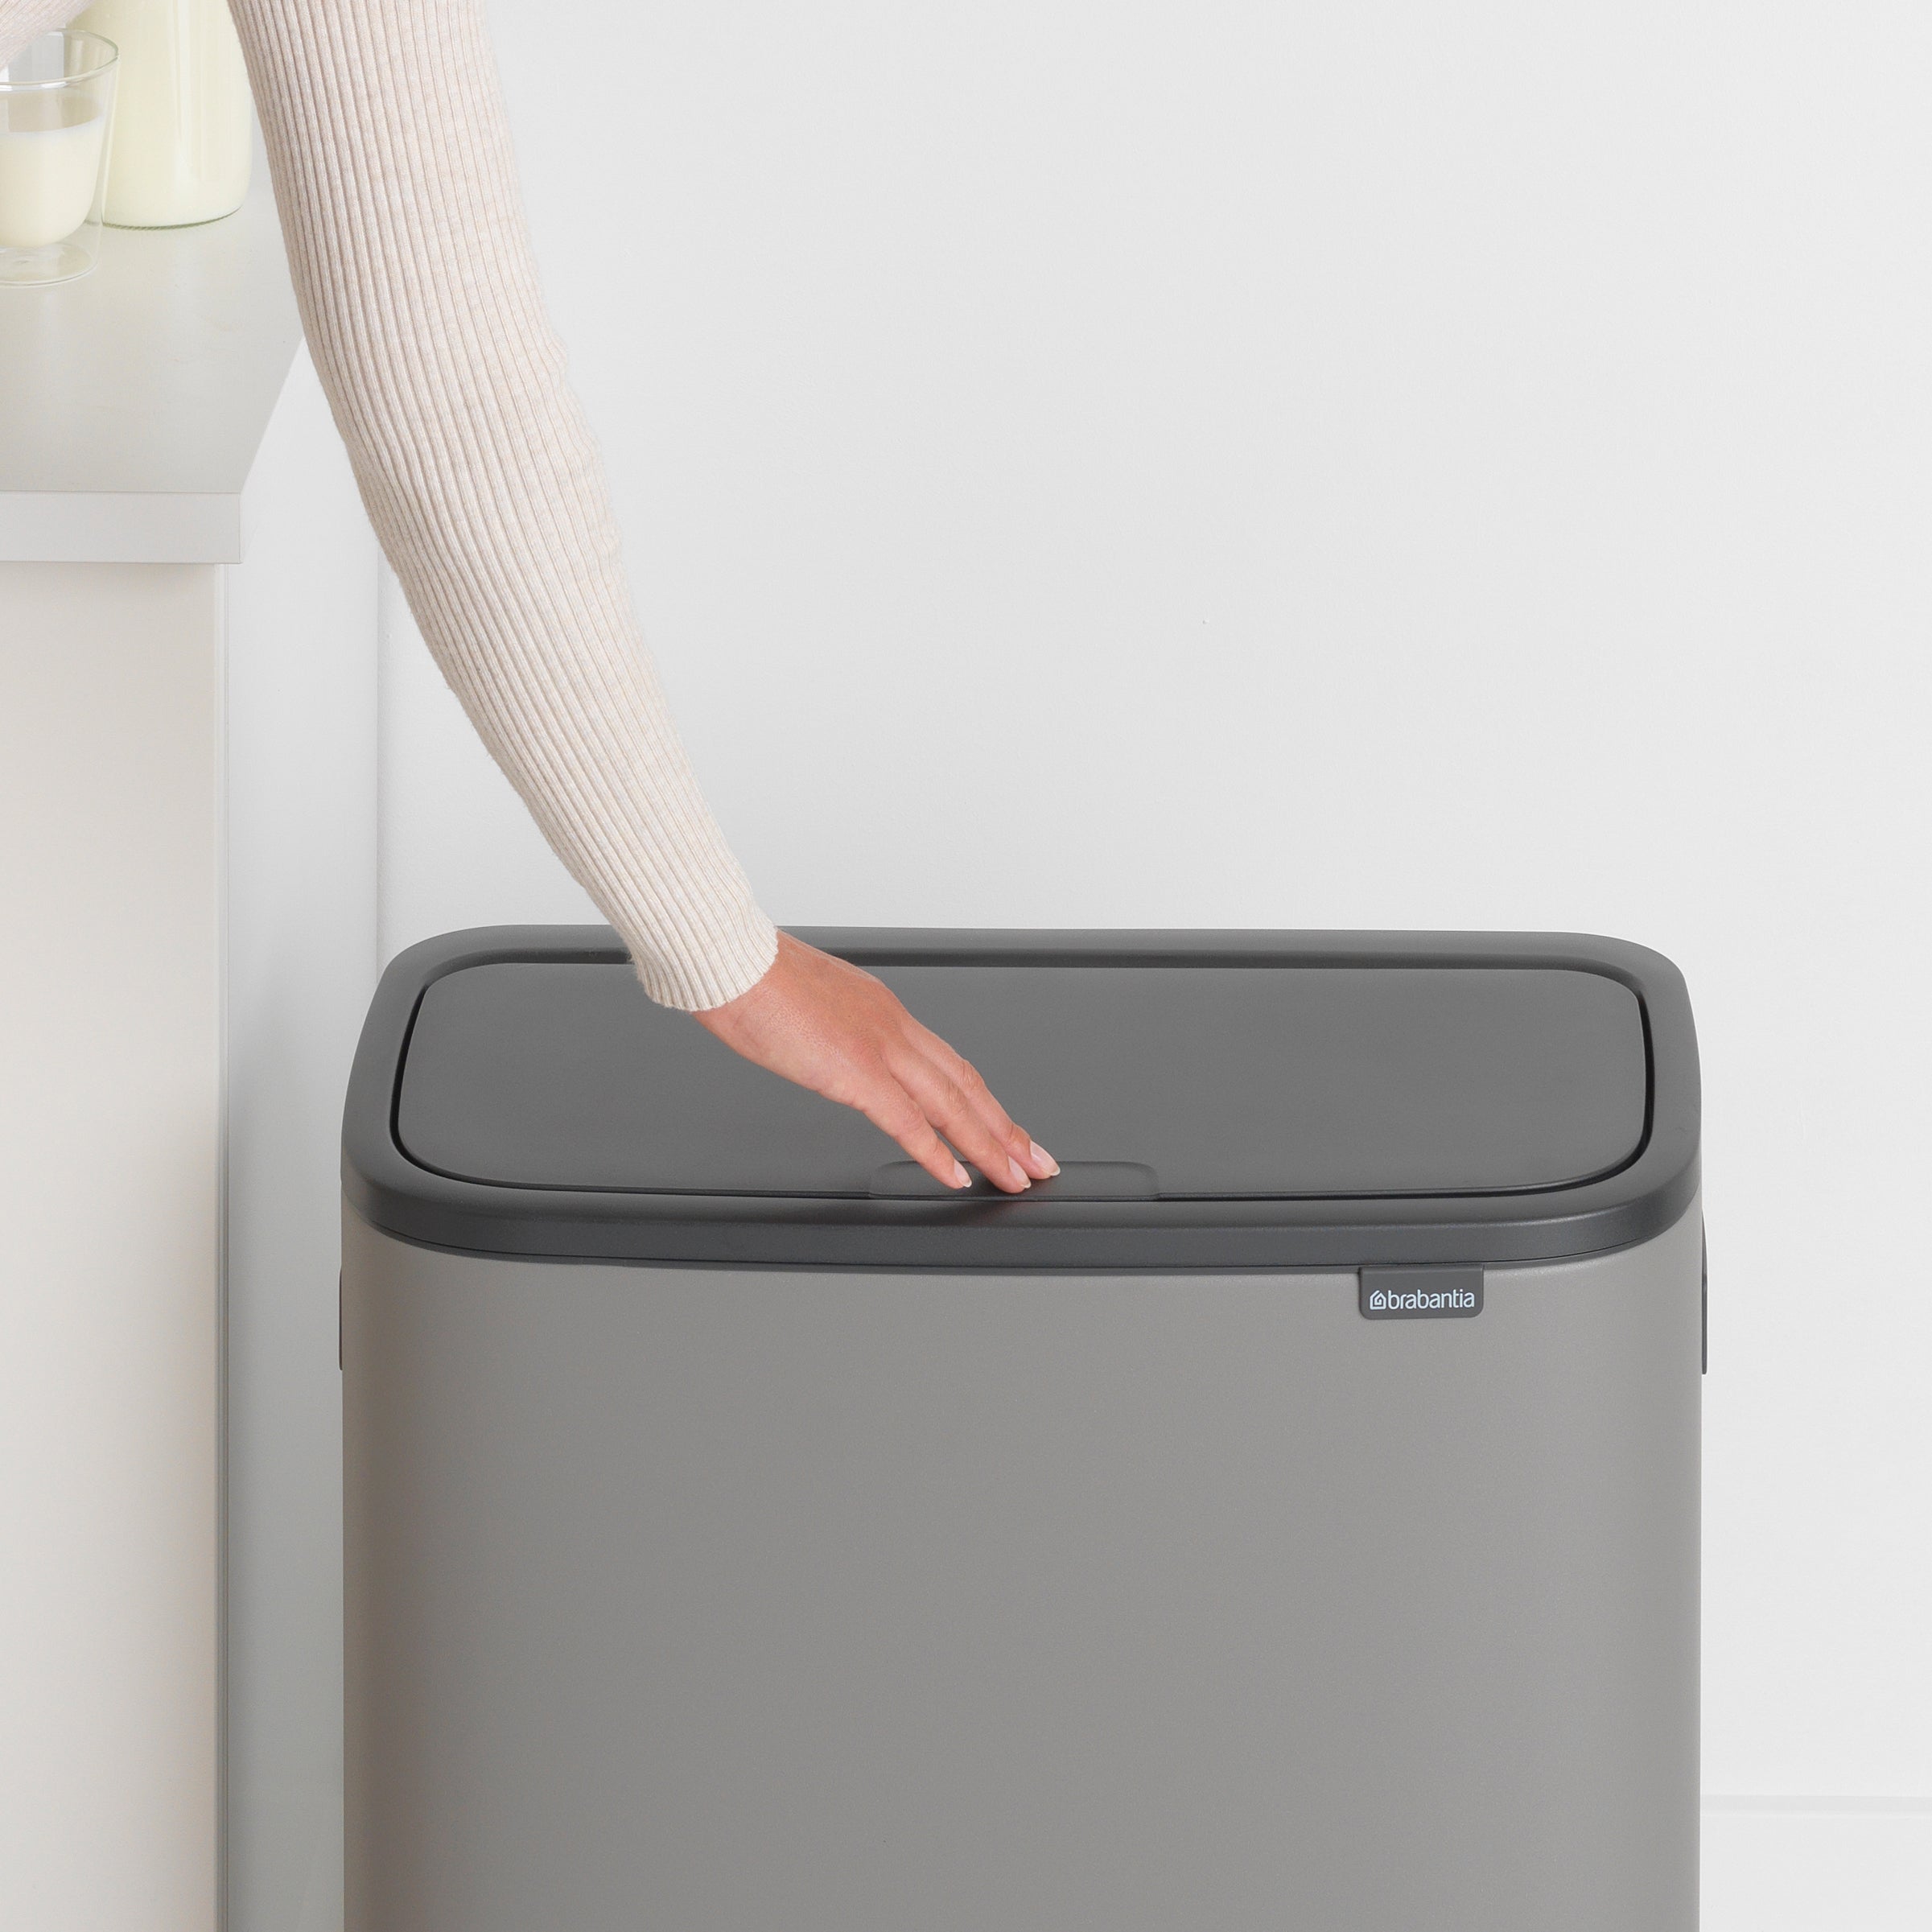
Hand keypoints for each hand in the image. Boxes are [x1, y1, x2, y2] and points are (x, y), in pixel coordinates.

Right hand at [693, 932, 1058, 1192]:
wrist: (731, 960)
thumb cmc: (753, 978)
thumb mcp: (809, 1003)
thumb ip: (832, 1029)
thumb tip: (831, 1047)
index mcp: (884, 1009)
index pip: (948, 1061)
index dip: (982, 1097)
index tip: (1003, 1122)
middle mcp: (894, 1026)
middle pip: (967, 1084)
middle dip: (1006, 1126)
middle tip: (1036, 1160)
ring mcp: (880, 1049)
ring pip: (954, 1104)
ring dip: (990, 1144)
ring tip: (1015, 1175)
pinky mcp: (857, 1072)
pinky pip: (909, 1122)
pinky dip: (938, 1153)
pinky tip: (958, 1177)